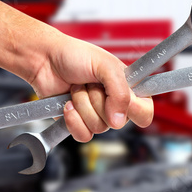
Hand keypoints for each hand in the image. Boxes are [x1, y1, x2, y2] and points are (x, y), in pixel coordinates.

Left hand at [27, 32, 153, 141]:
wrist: (46, 61)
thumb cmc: (76, 56)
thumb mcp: (105, 66)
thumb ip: (120, 92)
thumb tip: (119, 121)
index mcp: (129, 89)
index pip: (145, 112)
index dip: (134, 109)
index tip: (120, 97)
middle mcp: (115, 105)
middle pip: (118, 123)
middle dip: (99, 101)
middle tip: (91, 83)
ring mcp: (97, 115)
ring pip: (98, 127)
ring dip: (83, 105)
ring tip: (77, 89)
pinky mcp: (79, 124)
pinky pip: (83, 135)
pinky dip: (73, 120)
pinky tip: (67, 104)